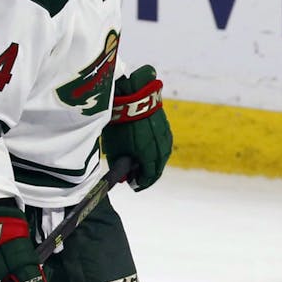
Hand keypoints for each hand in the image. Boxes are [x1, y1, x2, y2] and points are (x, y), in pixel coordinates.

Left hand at [103, 65, 172, 189]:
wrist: (131, 96)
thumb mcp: (115, 147)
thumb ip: (120, 164)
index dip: (141, 183)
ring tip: (142, 164)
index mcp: (149, 156)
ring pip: (162, 157)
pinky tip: (148, 149)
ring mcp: (165, 137)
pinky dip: (156, 151)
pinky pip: (163, 145)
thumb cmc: (120, 122)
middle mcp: (161, 149)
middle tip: (138, 178)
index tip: (133, 185)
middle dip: (147, 175)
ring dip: (153, 163)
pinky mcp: (165, 127)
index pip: (149, 176)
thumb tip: (124, 176)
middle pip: (157, 168)